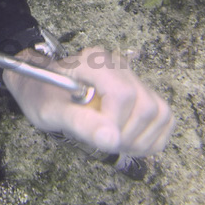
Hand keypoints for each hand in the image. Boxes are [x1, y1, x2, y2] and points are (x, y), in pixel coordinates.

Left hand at [3, 46, 173, 155]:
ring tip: (113, 141)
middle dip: (128, 135)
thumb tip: (112, 139)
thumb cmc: (42, 96)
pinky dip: (150, 138)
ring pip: (160, 112)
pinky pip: (164, 117)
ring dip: (141, 139)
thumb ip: (80, 122)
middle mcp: (118, 65)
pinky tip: (126, 139)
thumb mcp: (51, 111)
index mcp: (95, 62)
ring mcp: (133, 77)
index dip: (115, 123)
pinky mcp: (142, 91)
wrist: (40, 86)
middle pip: (146, 106)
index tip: (98, 136)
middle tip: (103, 141)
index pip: (123, 94)